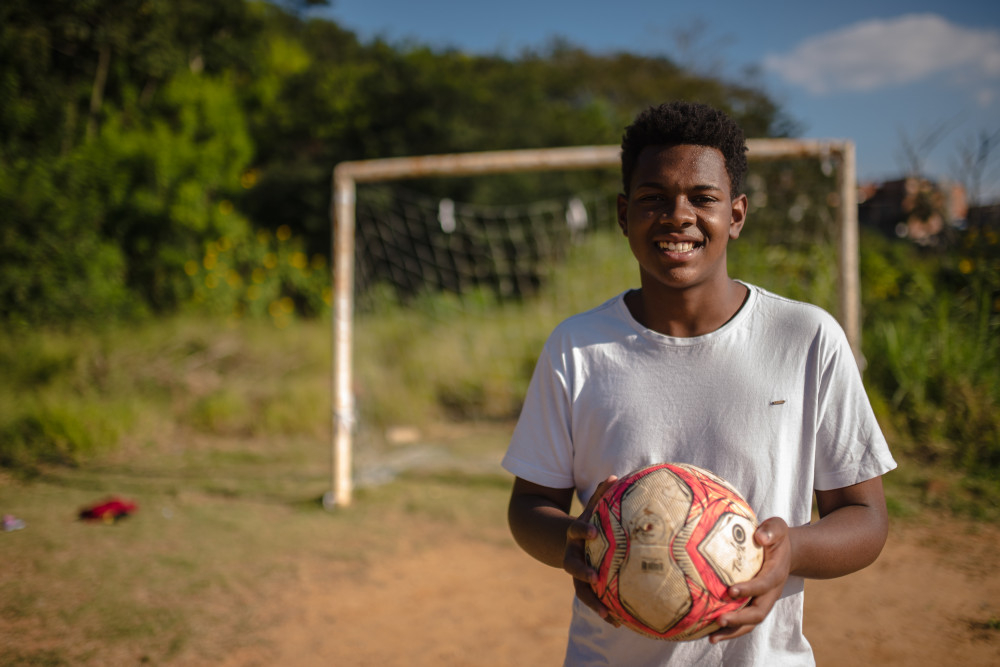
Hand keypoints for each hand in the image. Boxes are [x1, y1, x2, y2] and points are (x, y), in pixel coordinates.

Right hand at [562, 475, 618, 625]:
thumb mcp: (591, 508)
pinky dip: (605, 610)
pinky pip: (594, 600)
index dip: (583, 530)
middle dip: (582, 573)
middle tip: (594, 577)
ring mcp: (577, 572)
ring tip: (609, 616)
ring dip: (594, 603)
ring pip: (582, 590)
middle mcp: (572, 555)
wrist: (557, 540)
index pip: (576, 530)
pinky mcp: (585, 586)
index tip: (593, 532)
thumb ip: (601, 495)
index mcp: (574, 535)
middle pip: (572, 566)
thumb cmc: (587, 522)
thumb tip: (615, 476)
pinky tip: (620, 623)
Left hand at [709, 517, 791, 643]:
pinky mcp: (753, 604)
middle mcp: (770, 592)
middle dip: (740, 618)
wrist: (785, 551)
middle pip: (758, 612)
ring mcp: (763, 600)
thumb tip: (760, 537)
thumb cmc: (775, 536)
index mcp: (776, 573)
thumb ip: (772, 530)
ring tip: (712, 637)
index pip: (764, 585)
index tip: (731, 591)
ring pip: (750, 622)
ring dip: (732, 630)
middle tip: (719, 619)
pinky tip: (710, 633)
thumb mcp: (777, 527)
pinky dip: (729, 629)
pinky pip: (743, 620)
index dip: (749, 589)